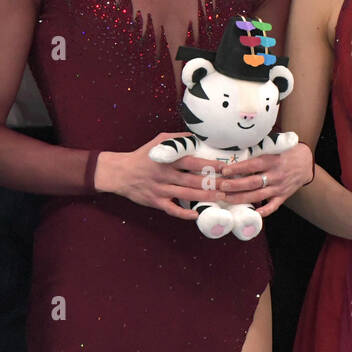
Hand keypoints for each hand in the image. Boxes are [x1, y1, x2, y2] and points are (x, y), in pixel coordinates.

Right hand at [94, 133, 223, 219]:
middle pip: (193, 180)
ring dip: (205, 197)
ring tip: (221, 198)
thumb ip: (178, 139)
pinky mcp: (156, 202)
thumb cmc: (143, 156)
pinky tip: (196, 215)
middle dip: (213, 183)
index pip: (193, 162)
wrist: (121, 172)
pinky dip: (184, 213)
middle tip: (230, 186)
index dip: (210, 165)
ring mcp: (161, 189)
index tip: (225, 167)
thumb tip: (197, 136)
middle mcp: (166, 175)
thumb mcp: (159, 141)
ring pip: (186, 195)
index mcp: (169, 160)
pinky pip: (172, 209)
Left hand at [217, 142, 314, 216]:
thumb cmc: (286, 152)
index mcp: (272, 160)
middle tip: (221, 186)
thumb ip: (259, 150)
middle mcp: (275, 175)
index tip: (224, 171)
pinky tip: (253, 213)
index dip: (238, 169)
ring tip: (227, 199)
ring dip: (241, 198)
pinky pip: (273, 206)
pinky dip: (264, 211)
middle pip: (252, 182)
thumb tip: (237, 149)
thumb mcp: (274, 147)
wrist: (306, 162)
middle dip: (235, 185)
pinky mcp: (283, 196)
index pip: (252, 165)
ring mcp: (279, 187)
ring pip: (258, 195)